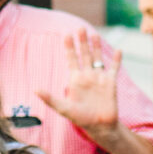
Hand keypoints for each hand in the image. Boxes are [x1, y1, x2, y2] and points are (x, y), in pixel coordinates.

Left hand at [42, 28, 123, 144]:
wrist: (99, 126)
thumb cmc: (80, 118)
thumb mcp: (62, 108)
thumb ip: (49, 98)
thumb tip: (35, 90)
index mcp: (75, 79)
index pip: (71, 59)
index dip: (69, 47)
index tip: (66, 35)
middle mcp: (87, 75)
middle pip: (84, 54)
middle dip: (82, 42)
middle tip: (79, 28)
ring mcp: (99, 78)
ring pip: (98, 57)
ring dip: (96, 46)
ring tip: (94, 34)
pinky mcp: (111, 83)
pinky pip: (114, 68)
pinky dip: (116, 60)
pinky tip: (118, 50)